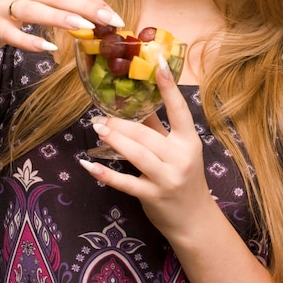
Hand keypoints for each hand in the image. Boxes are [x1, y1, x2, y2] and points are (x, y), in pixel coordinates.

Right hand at [0, 0, 123, 55]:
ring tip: (85, 27)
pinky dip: (31, 40)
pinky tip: (50, 46)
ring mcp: (3, 3)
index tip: (113, 13)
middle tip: (110, 20)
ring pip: (36, 9)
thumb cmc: (9, 5)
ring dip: (61, 18)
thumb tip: (100, 10)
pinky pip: (14, 33)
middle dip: (86, 7)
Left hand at [80, 59, 211, 239]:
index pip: (179, 109)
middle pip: (147, 134)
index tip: (158, 62)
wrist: (194, 220)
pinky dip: (105, 174)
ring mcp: (167, 178)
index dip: (168, 86)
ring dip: (114, 139)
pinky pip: (125, 183)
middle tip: (101, 115)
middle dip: (122, 123)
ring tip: (97, 128)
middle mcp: (180, 157)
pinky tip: (88, 164)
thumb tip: (138, 102)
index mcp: (189, 141)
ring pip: (137, 154)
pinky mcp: (153, 196)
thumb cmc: (184, 177)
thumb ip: (159, 128)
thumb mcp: (178, 150)